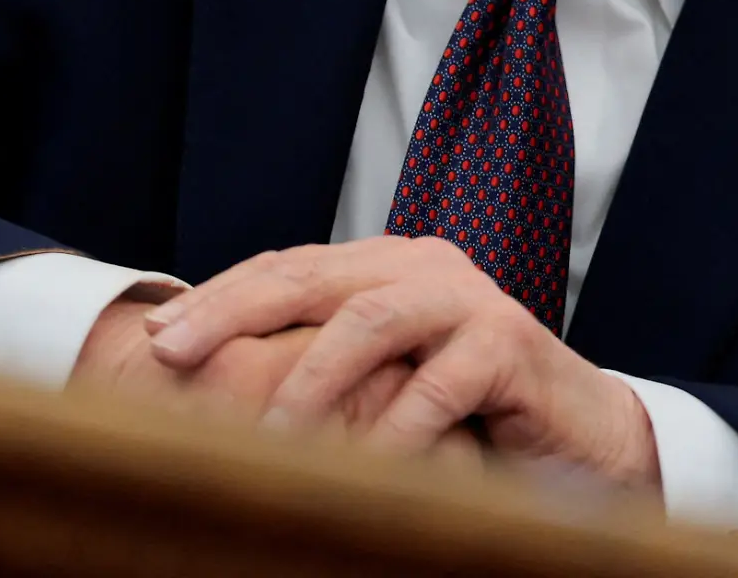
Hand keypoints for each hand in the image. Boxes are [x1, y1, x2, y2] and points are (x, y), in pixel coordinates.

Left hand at [72, 292, 484, 464]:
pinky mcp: (509, 344)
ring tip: (261, 437)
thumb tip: (215, 388)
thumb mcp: (386, 384)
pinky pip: (437, 386)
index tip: (156, 335)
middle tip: (172, 353)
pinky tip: (361, 472)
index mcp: (390, 265)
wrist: (582, 441)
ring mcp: (469, 300)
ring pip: (369, 320)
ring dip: (308, 380)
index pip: (290, 266)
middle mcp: (425, 267)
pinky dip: (393, 432)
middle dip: (235, 312)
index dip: (221, 296)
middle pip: (314, 275)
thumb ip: (327, 366)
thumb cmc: (472, 416)